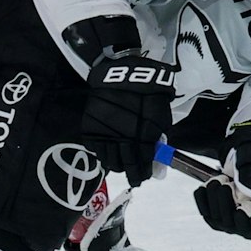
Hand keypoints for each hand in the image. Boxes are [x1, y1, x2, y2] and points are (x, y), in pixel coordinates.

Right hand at [81, 52, 175, 184]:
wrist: (123, 74)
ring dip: (117, 163)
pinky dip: (103, 152)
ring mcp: (104, 135)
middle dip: (131, 172)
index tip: (144, 176)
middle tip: (134, 172)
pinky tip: (110, 147)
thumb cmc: (149, 95)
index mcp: (142, 139)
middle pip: (124, 167)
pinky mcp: (90, 129)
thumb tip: (159, 172)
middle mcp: (122, 140)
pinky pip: (96, 150)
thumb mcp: (161, 118)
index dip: (144, 174)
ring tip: (122, 159)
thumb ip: (159, 144)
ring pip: (109, 162)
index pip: (142, 166)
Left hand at [194, 119, 250, 239]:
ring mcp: (230, 222)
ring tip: (220, 178)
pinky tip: (208, 184)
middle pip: (234, 224)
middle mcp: (249, 224)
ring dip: (214, 196)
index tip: (241, 209)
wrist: (247, 162)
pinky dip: (203, 197)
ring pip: (216, 219)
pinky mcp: (214, 216)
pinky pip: (204, 210)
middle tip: (226, 183)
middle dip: (226, 202)